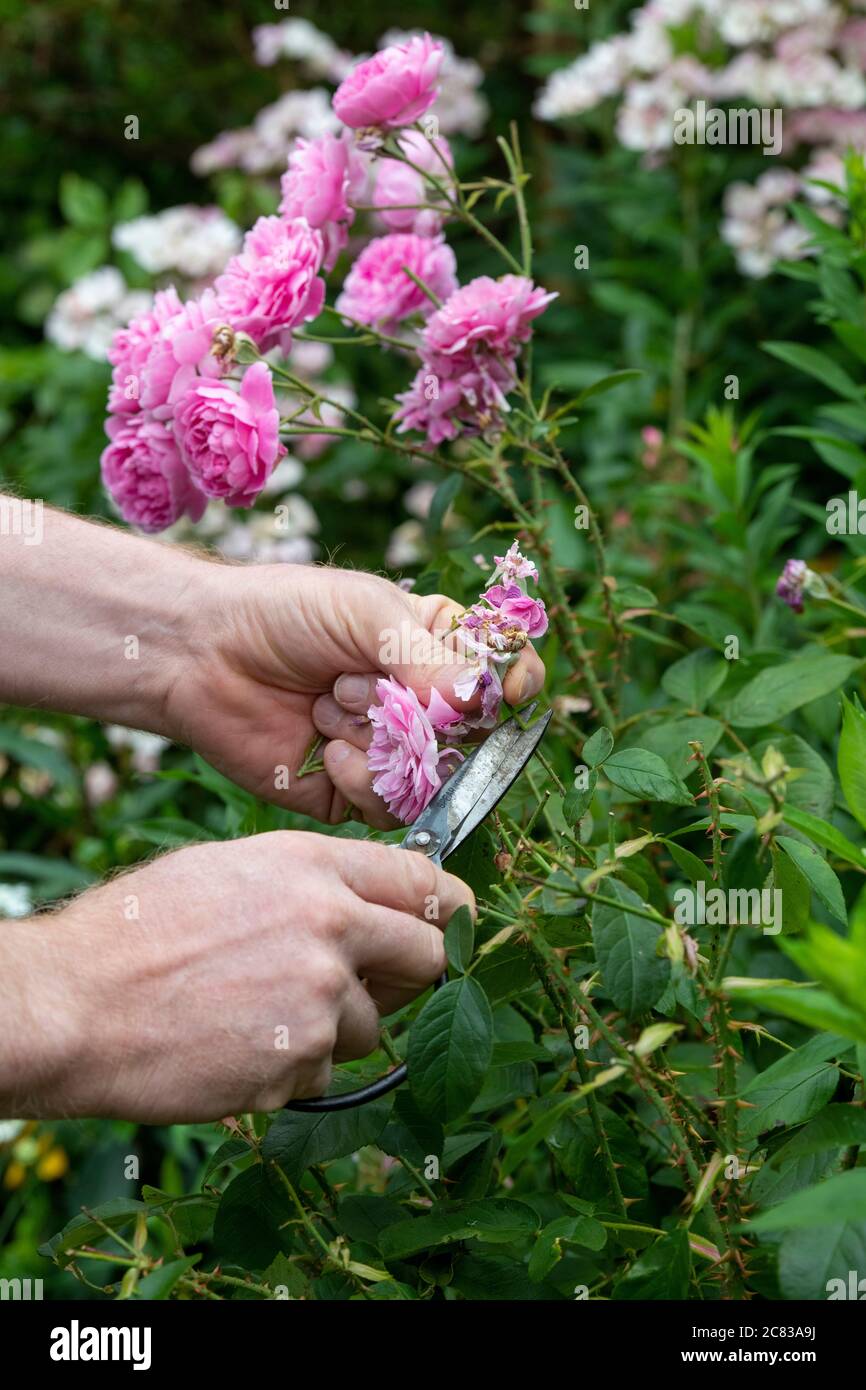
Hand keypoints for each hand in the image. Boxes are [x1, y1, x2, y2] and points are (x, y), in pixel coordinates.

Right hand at [0, 832, 472, 1122]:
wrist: (75, 1004)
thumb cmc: (138, 929)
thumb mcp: (231, 870)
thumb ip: (312, 884)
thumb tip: (371, 909)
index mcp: (313, 867)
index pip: (425, 884)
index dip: (449, 908)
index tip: (454, 925)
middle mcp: (331, 927)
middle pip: (429, 958)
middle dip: (412, 975)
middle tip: (376, 983)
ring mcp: (318, 1001)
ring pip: (371, 1026)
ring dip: (334, 1029)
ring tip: (258, 1012)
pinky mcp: (297, 1065)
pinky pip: (325, 1072)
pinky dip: (293, 1067)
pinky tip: (237, 1044)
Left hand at [172, 561, 544, 825]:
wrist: (202, 655)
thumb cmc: (285, 614)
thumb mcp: (366, 614)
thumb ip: (431, 657)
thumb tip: (484, 700)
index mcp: (437, 648)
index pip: (506, 674)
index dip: (513, 686)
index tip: (504, 690)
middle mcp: (423, 705)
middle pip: (477, 735)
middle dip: (427, 715)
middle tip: (371, 684)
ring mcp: (392, 753)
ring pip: (435, 776)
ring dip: (384, 741)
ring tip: (330, 701)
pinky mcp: (356, 794)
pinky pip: (391, 807)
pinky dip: (362, 779)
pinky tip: (325, 747)